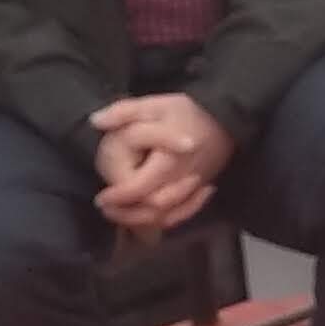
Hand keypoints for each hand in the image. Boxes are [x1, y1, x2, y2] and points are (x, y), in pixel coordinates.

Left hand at [92, 92, 232, 235]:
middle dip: (128, 215)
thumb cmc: (189, 112)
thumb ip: (125, 112)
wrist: (228, 117)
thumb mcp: (155, 104)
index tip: (101, 198)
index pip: (140, 187)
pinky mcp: (203, 189)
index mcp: (169, 161)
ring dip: (144, 221)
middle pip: (154, 209)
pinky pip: (186, 213)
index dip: (119, 197)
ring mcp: (195, 188)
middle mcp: (183, 180)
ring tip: (123, 216)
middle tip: (107, 210)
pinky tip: (153, 217)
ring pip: (169, 215)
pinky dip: (168, 220)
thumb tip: (96, 121)